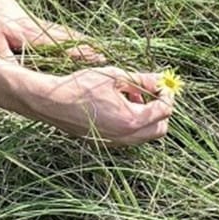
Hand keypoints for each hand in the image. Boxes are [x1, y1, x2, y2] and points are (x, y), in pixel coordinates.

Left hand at [0, 0, 105, 63]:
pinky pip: (59, 30)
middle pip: (70, 40)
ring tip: (100, 49)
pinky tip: (78, 37)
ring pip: (67, 33)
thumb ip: (4, 58)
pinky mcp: (36, 21)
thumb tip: (16, 74)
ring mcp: (41, 24)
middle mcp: (41, 29)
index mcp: (33, 36)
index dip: (80, 55)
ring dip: (83, 41)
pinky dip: (73, 34)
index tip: (98, 59)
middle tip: (107, 58)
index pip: (62, 47)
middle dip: (88, 49)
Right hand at [28, 67, 172, 144]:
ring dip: (145, 116)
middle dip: (160, 110)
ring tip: (129, 95)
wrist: (52, 102)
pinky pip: (130, 136)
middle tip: (149, 92)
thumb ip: (141, 80)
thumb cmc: (81, 86)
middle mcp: (126, 137)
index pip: (164, 111)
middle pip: (160, 129)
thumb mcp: (114, 77)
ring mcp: (116, 143)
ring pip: (145, 135)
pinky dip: (132, 123)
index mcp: (131, 120)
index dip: (166, 94)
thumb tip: (160, 79)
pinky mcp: (106, 143)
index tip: (161, 84)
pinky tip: (117, 105)